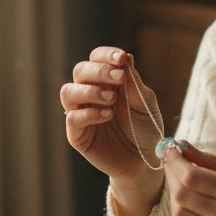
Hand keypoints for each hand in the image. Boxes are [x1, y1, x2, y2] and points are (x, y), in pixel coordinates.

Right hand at [61, 46, 164, 215]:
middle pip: (80, 71)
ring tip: (111, 99)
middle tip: (118, 78)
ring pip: (68, 92)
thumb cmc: (146, 129)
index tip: (121, 58)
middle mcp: (90, 94)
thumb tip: (126, 56)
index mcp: (106, 81)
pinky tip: (107, 115)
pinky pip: (72, 118)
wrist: (146, 161)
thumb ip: (134, 83)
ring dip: (89, 91)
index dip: (105, 55)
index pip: (96, 58)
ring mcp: (81, 113)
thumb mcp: (145, 103)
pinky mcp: (77, 135)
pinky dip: (89, 113)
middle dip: (98, 71)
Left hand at [163, 141, 215, 215]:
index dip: (176, 161)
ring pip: (180, 215)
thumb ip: (214, 161)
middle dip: (172, 175)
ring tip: (183, 180)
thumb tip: (185, 147)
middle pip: (181, 196)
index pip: (191, 176)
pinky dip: (188, 209)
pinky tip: (196, 197)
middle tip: (175, 162)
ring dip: (176, 195)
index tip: (172, 149)